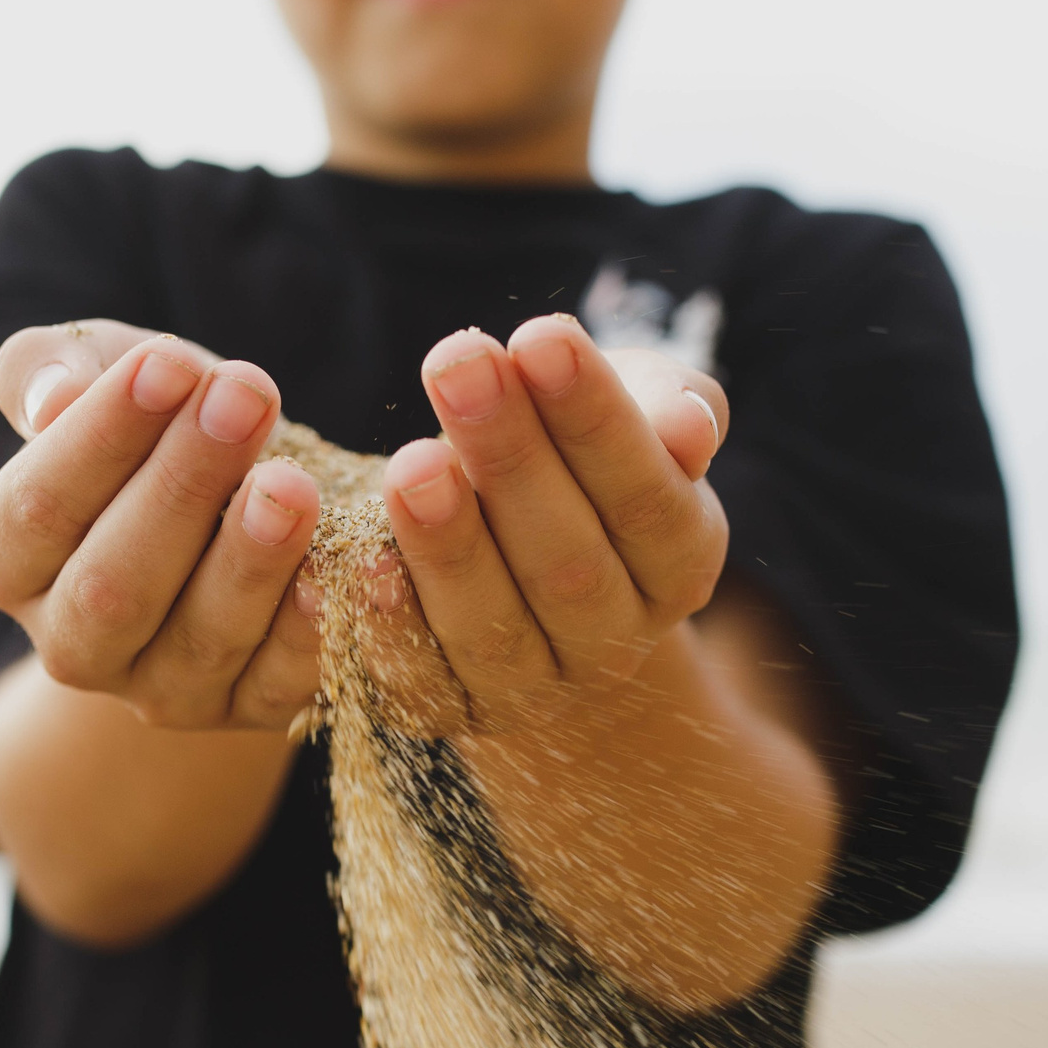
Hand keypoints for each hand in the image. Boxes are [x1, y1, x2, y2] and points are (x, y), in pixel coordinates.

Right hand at [0, 319, 323, 731]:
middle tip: (246, 398)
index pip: (38, 508)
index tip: (170, 362)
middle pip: (113, 585)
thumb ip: (50, 371)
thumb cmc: (154, 425)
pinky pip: (285, 679)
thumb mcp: (98, 377)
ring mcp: (162, 690)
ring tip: (294, 481)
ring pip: (202, 636)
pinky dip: (320, 625)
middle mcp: (75, 645)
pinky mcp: (249, 711)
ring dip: (252, 558)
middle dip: (183, 486)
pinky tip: (356, 564)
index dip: (101, 436)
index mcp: (13, 563)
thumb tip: (53, 397)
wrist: (236, 505)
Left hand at [369, 315, 730, 734]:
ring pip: (494, 627)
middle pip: (569, 563)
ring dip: (449, 544)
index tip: (541, 336)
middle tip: (458, 362)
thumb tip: (687, 429)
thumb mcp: (640, 414)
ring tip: (410, 462)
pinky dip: (390, 624)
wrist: (522, 566)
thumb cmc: (584, 458)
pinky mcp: (451, 712)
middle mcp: (614, 641)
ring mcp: (533, 690)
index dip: (597, 420)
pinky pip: (422, 679)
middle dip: (511, 457)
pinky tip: (360, 558)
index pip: (647, 497)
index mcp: (679, 565)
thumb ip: (671, 409)